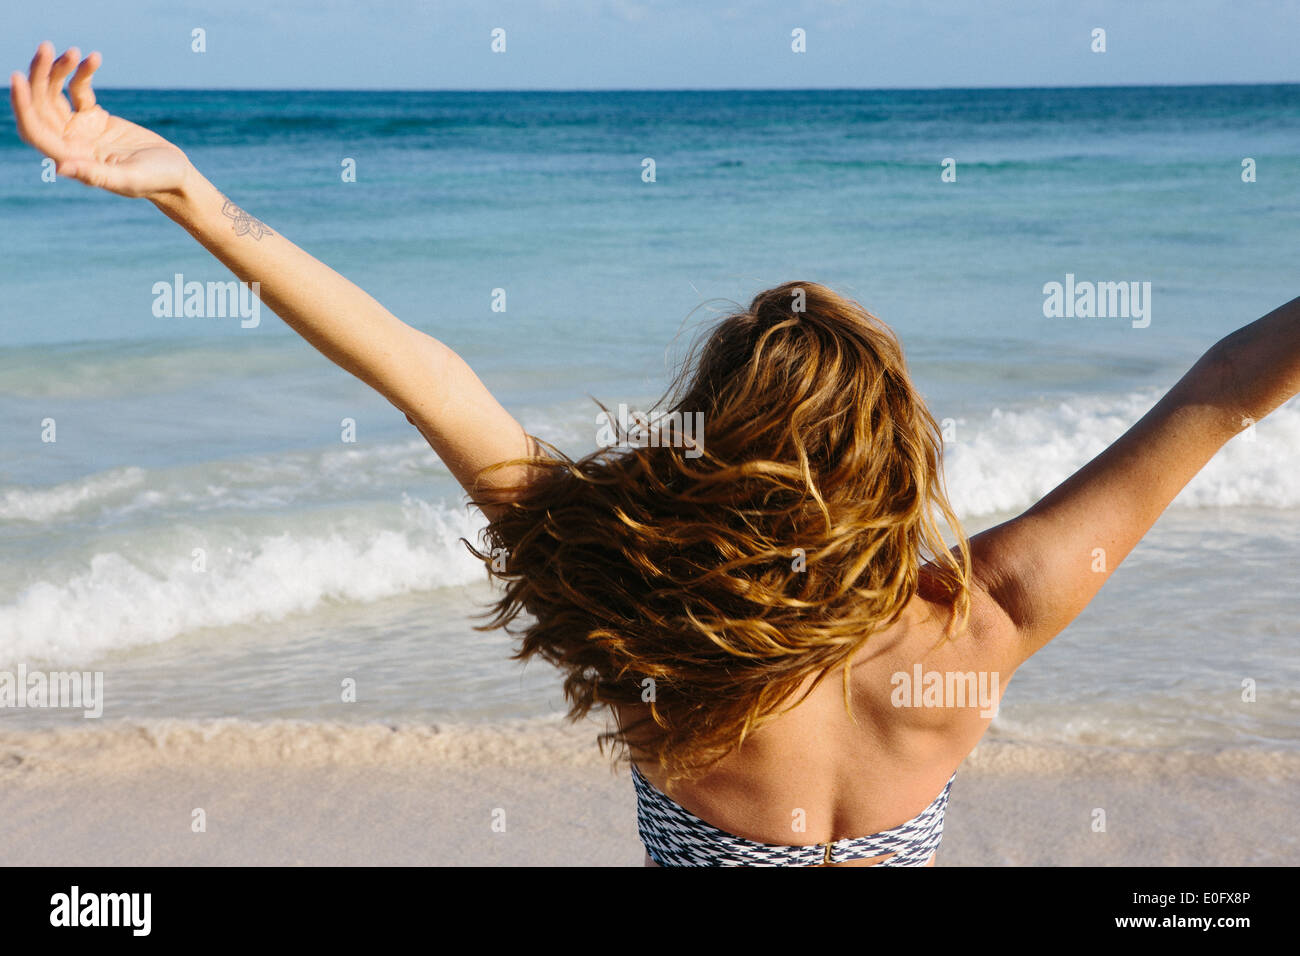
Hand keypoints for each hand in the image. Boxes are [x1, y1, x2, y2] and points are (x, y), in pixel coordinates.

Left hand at [10, 42, 192, 199]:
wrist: (175, 175)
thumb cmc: (155, 181)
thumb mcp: (128, 179)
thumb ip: (95, 175)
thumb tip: (60, 168)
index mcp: (71, 158)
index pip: (34, 130)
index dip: (22, 105)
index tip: (19, 77)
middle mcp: (69, 143)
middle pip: (40, 105)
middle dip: (39, 76)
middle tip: (46, 48)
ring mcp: (80, 129)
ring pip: (55, 94)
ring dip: (57, 69)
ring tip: (75, 51)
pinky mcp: (94, 117)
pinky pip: (79, 89)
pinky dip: (83, 72)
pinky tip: (94, 58)